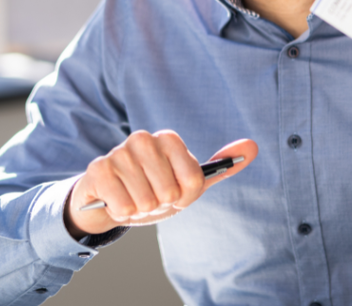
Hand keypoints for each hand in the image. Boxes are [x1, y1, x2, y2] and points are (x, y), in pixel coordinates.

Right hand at [65, 130, 257, 237]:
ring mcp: (119, 151)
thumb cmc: (153, 191)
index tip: (174, 192)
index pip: (194, 181)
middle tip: (148, 196)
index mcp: (169, 139)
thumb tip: (253, 146)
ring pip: (145, 201)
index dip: (185, 197)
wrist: (109, 201)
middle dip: (160, 204)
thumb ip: (223, 166)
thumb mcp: (190, 183)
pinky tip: (115, 201)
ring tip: (131, 198)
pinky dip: (121, 213)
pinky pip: (123, 206)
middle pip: (170, 193)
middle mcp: (144, 138)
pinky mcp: (98, 169)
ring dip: (139, 209)